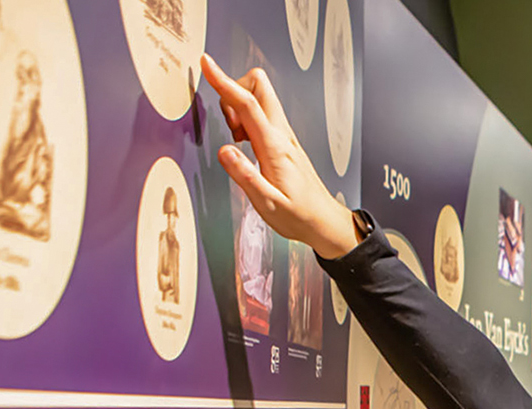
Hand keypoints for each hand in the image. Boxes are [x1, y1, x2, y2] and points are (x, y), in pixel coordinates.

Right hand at [199, 54, 358, 258]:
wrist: (324, 221)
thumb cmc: (298, 215)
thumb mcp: (268, 205)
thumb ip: (245, 176)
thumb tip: (224, 150)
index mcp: (274, 147)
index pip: (246, 104)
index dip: (224, 81)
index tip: (207, 63)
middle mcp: (282, 135)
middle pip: (258, 86)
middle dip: (233, 91)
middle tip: (228, 124)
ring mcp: (285, 135)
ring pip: (260, 97)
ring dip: (239, 107)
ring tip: (238, 140)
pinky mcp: (284, 141)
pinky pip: (263, 114)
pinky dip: (247, 119)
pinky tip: (245, 144)